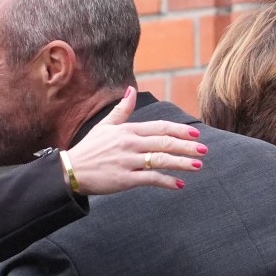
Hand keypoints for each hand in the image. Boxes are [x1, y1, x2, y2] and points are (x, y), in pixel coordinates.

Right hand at [65, 87, 205, 194]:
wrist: (71, 171)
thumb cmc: (89, 149)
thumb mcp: (105, 126)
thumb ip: (122, 109)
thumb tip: (131, 90)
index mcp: (127, 130)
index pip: (159, 127)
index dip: (179, 130)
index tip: (196, 134)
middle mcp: (130, 144)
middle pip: (164, 143)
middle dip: (186, 146)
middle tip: (204, 150)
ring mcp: (128, 161)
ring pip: (161, 160)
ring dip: (181, 163)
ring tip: (197, 166)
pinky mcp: (125, 179)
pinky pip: (151, 179)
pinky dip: (167, 181)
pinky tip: (179, 184)